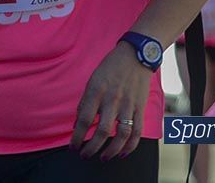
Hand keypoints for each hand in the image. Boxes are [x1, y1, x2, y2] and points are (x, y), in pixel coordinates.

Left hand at [71, 43, 151, 159]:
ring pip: (121, 134)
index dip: (77, 136)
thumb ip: (85, 102)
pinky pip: (137, 131)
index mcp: (96, 91)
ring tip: (103, 158)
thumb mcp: (92, 80)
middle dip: (91, 147)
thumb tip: (77, 124)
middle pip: (102, 131)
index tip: (73, 146)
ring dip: (111, 150)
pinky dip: (130, 146)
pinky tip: (122, 153)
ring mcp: (128, 104)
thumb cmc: (110, 68)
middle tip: (85, 155)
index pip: (84, 119)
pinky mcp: (140, 108)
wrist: (135, 56)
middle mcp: (112, 99)